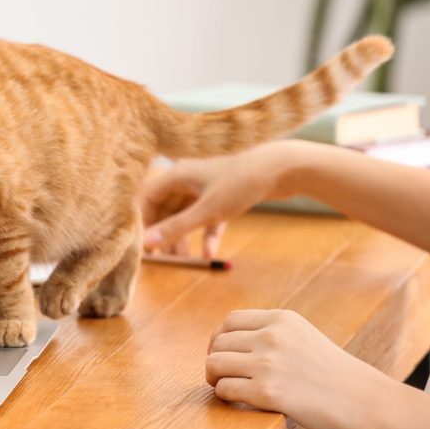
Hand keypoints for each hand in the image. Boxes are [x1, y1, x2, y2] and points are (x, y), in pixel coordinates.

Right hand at [141, 142, 296, 257]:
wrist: (285, 168)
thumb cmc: (242, 182)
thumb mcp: (206, 210)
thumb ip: (175, 229)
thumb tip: (145, 245)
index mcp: (177, 174)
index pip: (148, 199)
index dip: (144, 222)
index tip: (144, 246)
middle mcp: (188, 178)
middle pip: (166, 209)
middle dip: (164, 233)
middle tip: (162, 259)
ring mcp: (207, 186)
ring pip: (187, 215)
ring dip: (185, 237)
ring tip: (185, 260)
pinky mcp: (225, 195)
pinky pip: (209, 217)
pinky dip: (207, 234)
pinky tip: (209, 254)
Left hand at [205, 309, 391, 428]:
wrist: (368, 404)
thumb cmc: (337, 376)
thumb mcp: (304, 337)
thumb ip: (272, 334)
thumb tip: (229, 341)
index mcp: (281, 319)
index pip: (230, 321)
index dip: (219, 339)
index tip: (222, 353)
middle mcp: (272, 336)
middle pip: (218, 343)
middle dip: (215, 360)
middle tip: (222, 375)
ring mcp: (269, 363)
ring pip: (214, 364)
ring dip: (215, 378)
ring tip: (225, 387)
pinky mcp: (268, 392)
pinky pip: (225, 389)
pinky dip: (225, 396)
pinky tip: (238, 401)